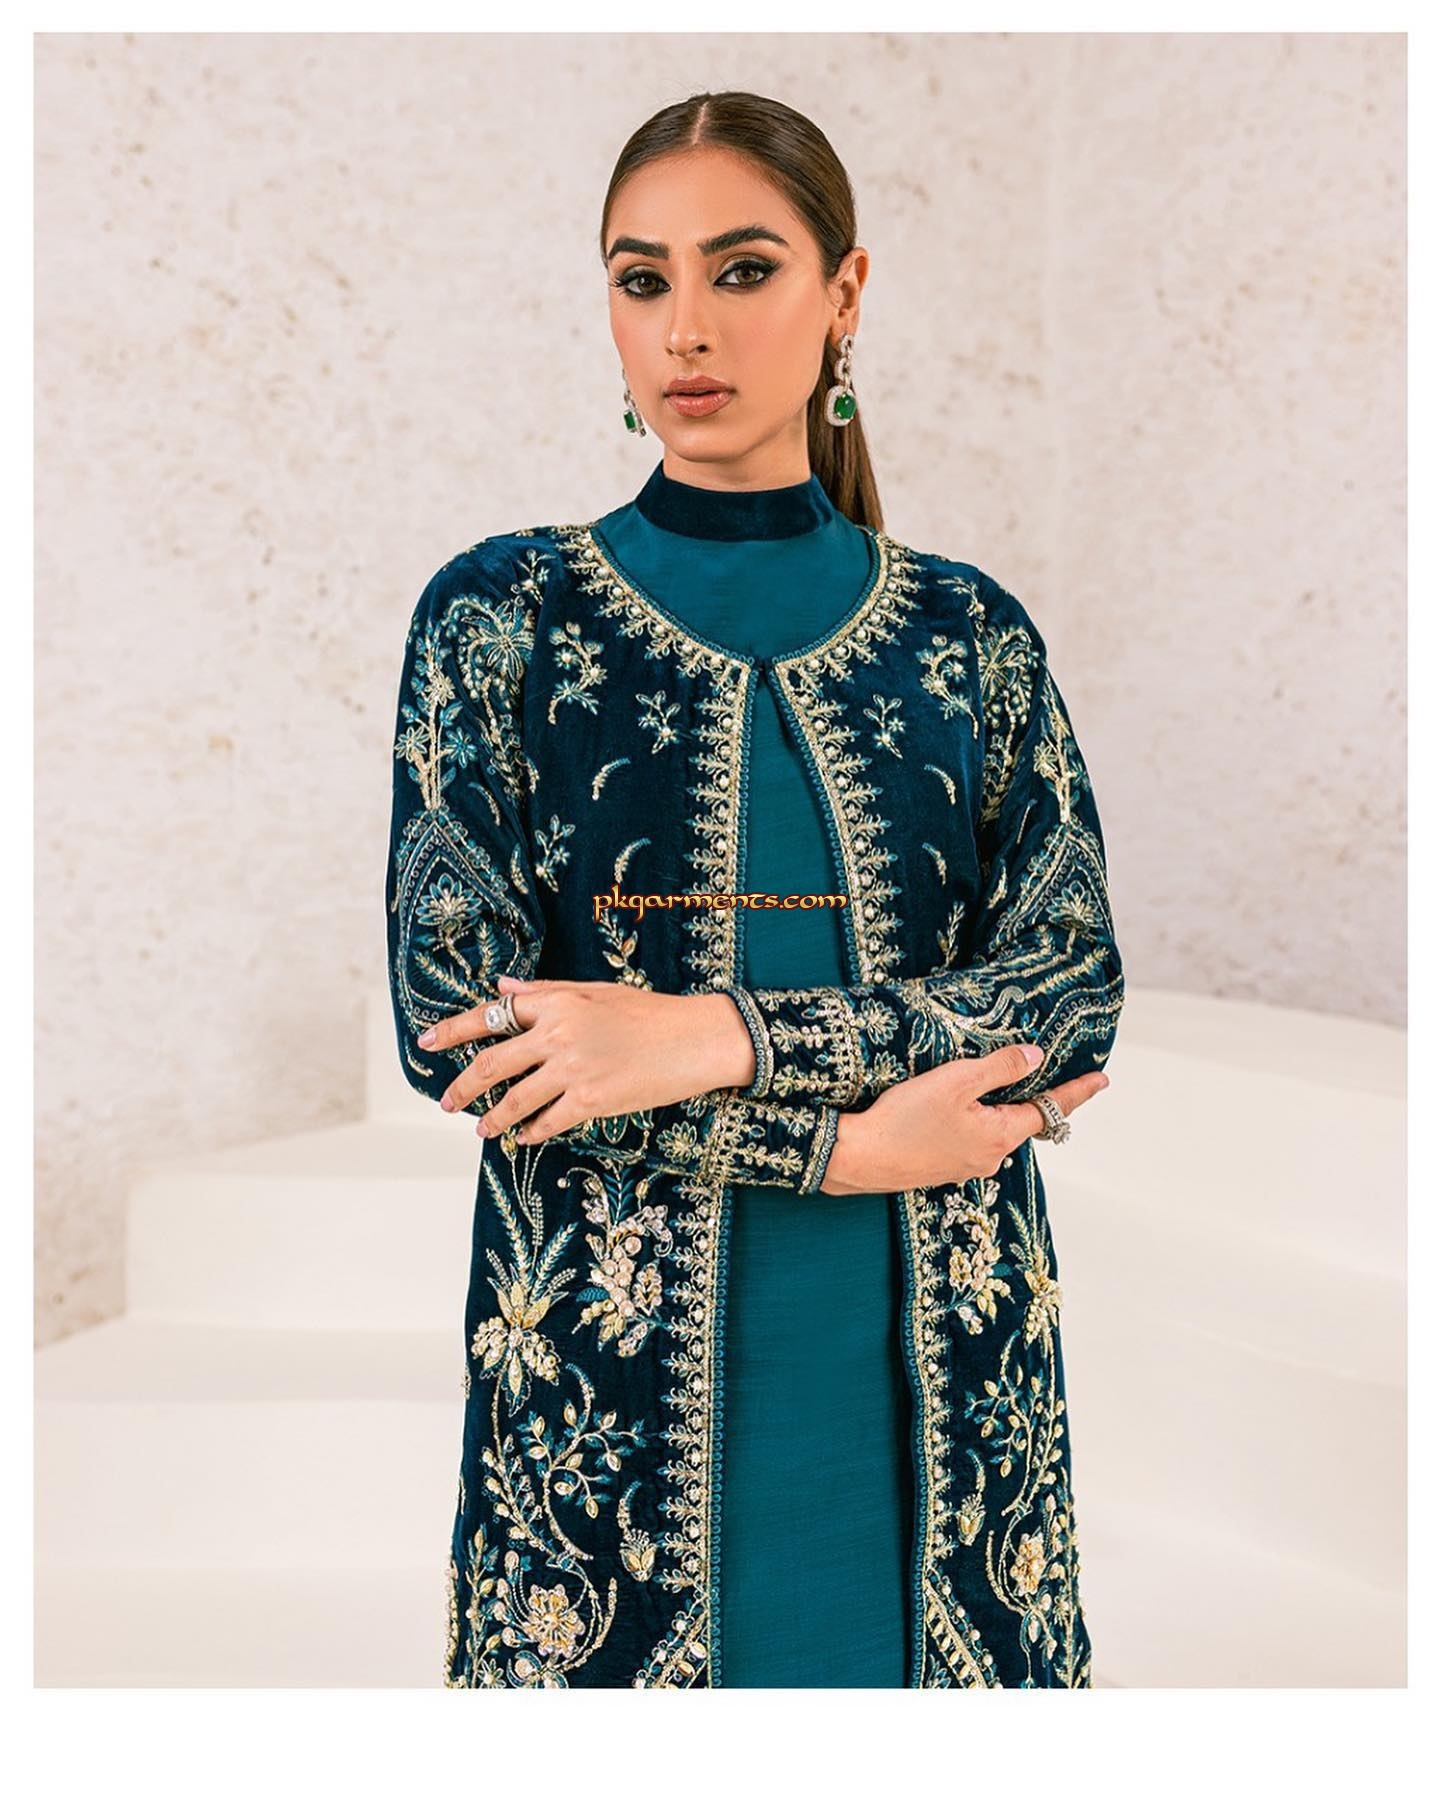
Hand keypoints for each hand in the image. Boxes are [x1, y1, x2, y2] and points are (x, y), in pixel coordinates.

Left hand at [417, 976, 752, 1141]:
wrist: (695, 1039)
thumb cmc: (648, 1013)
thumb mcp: (595, 991)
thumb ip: (545, 991)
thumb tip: (501, 988)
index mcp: (557, 1002)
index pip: (492, 1015)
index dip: (453, 1030)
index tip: (427, 1043)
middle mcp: (558, 1033)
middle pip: (492, 1063)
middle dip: (464, 1086)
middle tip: (447, 1100)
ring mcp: (573, 1069)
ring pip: (514, 1099)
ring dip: (493, 1117)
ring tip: (482, 1127)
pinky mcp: (592, 1100)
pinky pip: (547, 1122)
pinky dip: (531, 1132)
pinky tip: (524, 1137)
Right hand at [820, 1043, 1109, 1194]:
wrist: (860, 1158)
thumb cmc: (905, 1119)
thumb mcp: (956, 1081)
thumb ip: (1000, 1067)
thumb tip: (1036, 1057)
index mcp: (1000, 1134)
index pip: (1050, 1110)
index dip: (1077, 1092)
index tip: (1102, 1080)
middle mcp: (990, 1156)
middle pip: (1022, 1121)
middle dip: (1032, 1098)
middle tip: (1044, 1073)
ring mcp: (966, 1165)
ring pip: (994, 1131)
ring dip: (996, 1109)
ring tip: (986, 1085)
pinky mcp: (943, 1167)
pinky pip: (971, 1140)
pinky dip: (973, 1121)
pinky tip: (951, 1109)